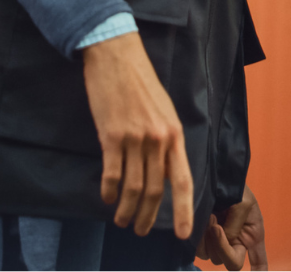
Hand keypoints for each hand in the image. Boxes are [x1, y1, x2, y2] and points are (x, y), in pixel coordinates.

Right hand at [81, 32, 193, 239]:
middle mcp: (158, 139)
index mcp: (174, 133)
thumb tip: (165, 168)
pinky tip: (106, 198)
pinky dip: (108, 191)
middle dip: (149, 216)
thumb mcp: (163, 110)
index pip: (183, 180)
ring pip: (133, 187)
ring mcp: (135, 138)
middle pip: (156, 190)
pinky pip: (111, 174)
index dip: (184, 210)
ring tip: (121, 220)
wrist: (117, 57)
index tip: (184, 233)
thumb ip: (165, 139)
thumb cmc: (141, 84)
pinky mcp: (111, 136)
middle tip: (140, 230)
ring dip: (126, 209)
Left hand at [200, 187, 266, 269]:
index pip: (259, 260)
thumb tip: (222, 240)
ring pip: (212, 257)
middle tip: (216, 226)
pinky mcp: (202, 238)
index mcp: (252, 235)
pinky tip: (203, 220)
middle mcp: (237, 242)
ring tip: (210, 217)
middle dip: (223, 247)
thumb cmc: (234, 186)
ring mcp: (219, 242)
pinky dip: (199, 238)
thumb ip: (235, 227)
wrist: (214, 175)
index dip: (259, 271)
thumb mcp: (243, 204)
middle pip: (231, 263)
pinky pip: (199, 250)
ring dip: (209, 239)